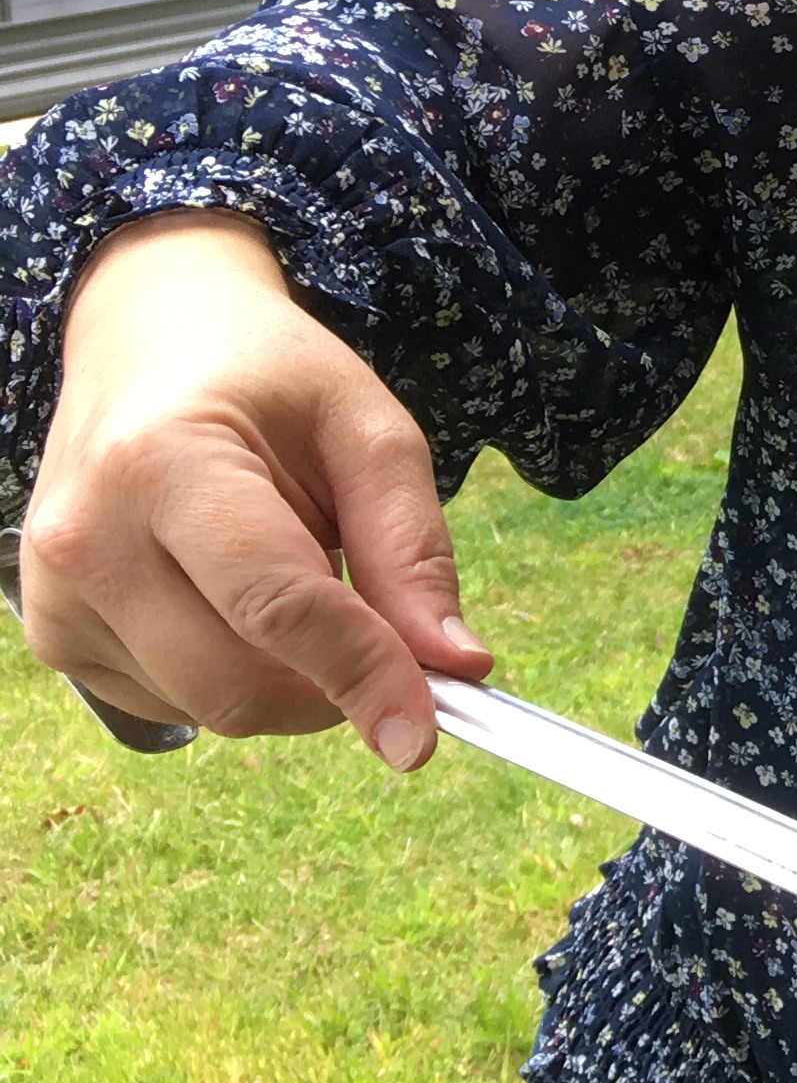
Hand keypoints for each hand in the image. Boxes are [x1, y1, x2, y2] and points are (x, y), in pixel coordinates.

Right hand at [16, 210, 484, 766]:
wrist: (146, 346)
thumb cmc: (266, 378)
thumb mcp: (367, 428)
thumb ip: (414, 546)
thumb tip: (455, 666)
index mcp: (163, 464)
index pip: (275, 605)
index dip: (360, 676)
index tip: (424, 736)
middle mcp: (89, 540)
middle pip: (234, 683)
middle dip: (333, 688)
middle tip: (385, 634)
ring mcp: (55, 598)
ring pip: (208, 708)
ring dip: (288, 678)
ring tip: (290, 571)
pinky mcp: (54, 638)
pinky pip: (175, 704)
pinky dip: (236, 674)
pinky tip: (234, 595)